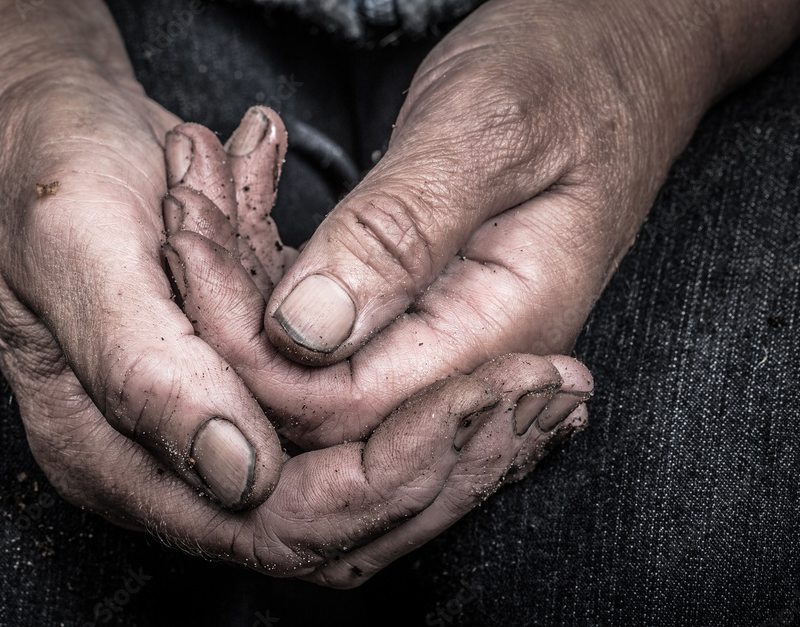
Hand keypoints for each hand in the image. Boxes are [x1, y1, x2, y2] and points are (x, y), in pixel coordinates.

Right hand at [0, 0, 588, 584]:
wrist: (29, 123)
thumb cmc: (39, 172)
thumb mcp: (77, 251)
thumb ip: (144, 371)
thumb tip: (238, 474)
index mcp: (115, 455)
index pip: (281, 520)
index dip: (394, 470)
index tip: (489, 403)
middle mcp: (168, 464)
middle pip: (337, 518)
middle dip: (449, 458)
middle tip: (548, 393)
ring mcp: (208, 431)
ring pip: (356, 482)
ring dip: (452, 434)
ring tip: (545, 387)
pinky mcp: (242, 392)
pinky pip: (349, 430)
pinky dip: (424, 402)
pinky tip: (489, 370)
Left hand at [162, 109, 592, 583]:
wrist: (614, 50)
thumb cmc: (570, 69)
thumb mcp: (486, 131)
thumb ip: (402, 234)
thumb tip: (305, 333)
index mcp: (503, 329)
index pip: (343, 404)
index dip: (249, 350)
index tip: (190, 248)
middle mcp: (465, 356)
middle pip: (310, 395)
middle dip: (224, 310)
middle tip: (185, 199)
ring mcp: (436, 336)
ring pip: (302, 358)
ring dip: (232, 277)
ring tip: (197, 179)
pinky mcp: (408, 306)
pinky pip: (314, 317)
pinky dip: (257, 260)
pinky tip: (232, 195)